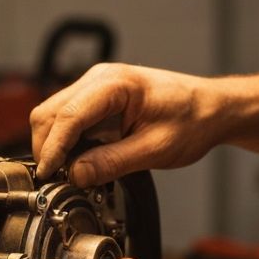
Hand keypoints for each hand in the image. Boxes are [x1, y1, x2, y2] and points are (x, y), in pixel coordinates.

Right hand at [30, 63, 229, 183]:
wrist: (211, 108)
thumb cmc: (193, 120)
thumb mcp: (155, 149)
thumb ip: (112, 162)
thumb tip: (76, 175)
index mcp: (114, 84)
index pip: (67, 116)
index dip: (53, 149)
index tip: (48, 174)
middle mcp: (98, 80)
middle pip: (49, 113)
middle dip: (47, 148)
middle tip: (56, 179)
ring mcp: (94, 88)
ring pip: (52, 116)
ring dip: (54, 146)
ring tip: (68, 173)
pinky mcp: (95, 101)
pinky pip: (67, 121)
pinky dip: (65, 143)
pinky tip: (77, 161)